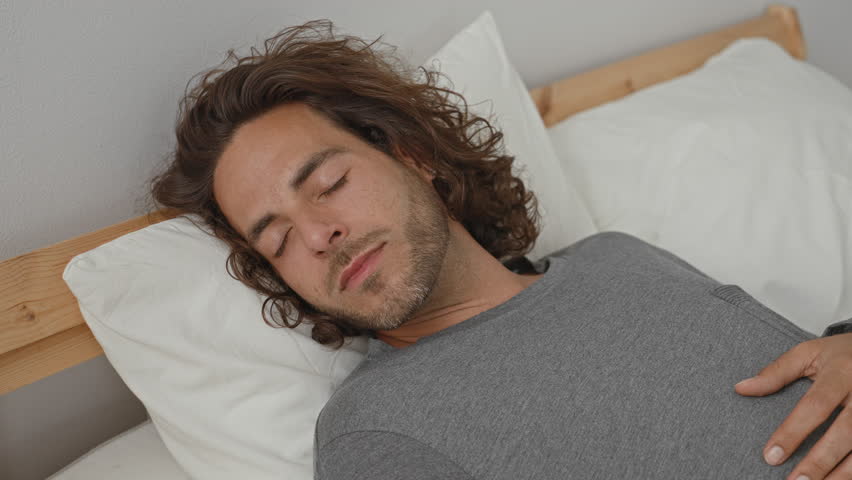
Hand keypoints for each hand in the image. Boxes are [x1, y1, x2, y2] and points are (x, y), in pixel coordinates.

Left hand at [735, 333, 851, 479]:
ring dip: (841, 473)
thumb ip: (777, 372)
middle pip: (844, 432)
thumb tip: (741, 388)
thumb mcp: (809, 353)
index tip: (771, 456)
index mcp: (840, 373)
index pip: (815, 407)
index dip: (792, 432)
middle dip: (820, 460)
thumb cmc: (842, 354)